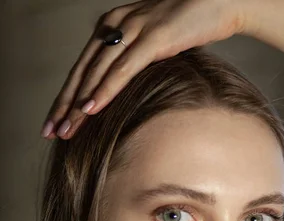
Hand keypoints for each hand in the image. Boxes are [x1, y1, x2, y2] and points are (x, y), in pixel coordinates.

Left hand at [41, 0, 253, 139]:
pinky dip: (104, 91)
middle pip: (82, 72)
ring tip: (66, 130)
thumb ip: (135, 60)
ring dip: (78, 105)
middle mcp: (116, 25)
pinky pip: (122, 70)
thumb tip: (126, 89)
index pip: (82, 67)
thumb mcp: (153, 44)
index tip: (54, 122)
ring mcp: (133, 30)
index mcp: (112, 27)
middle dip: (64, 105)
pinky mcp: (152, 38)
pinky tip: (91, 109)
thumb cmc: (189, 26)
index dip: (66, 96)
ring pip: (97, 73)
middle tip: (50, 132)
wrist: (220, 2)